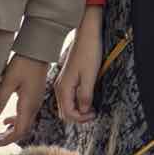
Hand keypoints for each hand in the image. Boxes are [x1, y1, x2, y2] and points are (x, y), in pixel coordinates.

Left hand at [0, 54, 50, 147]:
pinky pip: (25, 115)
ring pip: (24, 123)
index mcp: (28, 105)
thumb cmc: (24, 64)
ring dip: (11, 131)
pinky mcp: (34, 97)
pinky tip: (6, 121)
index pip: (19, 131)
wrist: (39, 51)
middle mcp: (34, 106)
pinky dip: (15, 121)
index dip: (7, 140)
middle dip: (7, 138)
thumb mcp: (8, 82)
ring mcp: (35, 102)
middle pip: (22, 130)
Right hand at [54, 7, 103, 123]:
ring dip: (77, 110)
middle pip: (65, 112)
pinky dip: (76, 102)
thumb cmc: (89, 52)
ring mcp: (62, 83)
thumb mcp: (90, 76)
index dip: (81, 118)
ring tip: (91, 107)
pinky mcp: (66, 79)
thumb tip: (83, 111)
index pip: (68, 113)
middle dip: (78, 117)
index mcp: (64, 88)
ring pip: (66, 105)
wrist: (86, 35)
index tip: (93, 114)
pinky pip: (68, 97)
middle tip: (93, 113)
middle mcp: (59, 88)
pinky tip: (86, 98)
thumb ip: (85, 96)